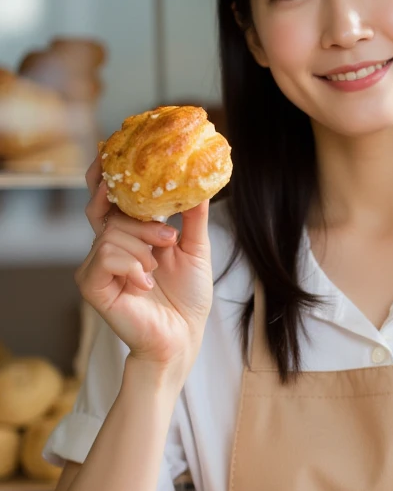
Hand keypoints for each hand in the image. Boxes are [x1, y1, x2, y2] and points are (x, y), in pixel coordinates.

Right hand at [74, 155, 213, 379]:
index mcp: (128, 236)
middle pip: (108, 209)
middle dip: (142, 220)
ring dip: (143, 246)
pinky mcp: (92, 284)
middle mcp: (108, 247)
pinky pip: (105, 255)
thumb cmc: (187, 299)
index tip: (112, 152)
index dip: (105, 176)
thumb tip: (201, 180)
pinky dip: (132, 266)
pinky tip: (145, 284)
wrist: (183, 338)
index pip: (107, 198)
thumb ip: (193, 215)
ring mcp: (97, 266)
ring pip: (111, 232)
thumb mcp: (196, 249)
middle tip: (168, 236)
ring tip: (160, 264)